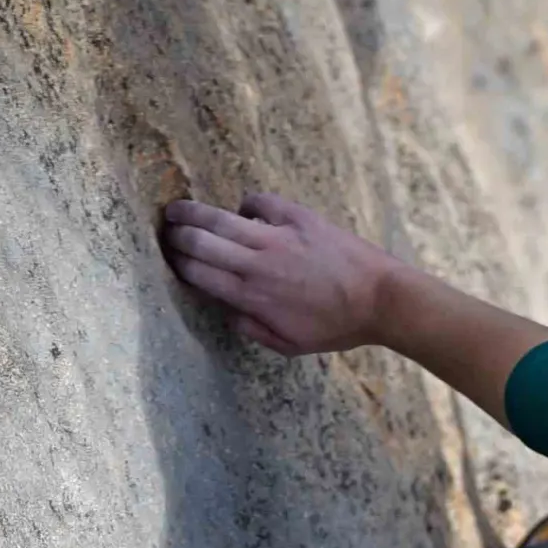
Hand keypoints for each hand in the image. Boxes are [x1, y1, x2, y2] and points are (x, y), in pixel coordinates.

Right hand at [158, 191, 392, 356]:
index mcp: (252, 296)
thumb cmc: (339, 326)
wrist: (382, 299)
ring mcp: (277, 237)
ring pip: (220, 218)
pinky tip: (246, 212)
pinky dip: (247, 205)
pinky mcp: (299, 217)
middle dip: (176, 235)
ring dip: (192, 213)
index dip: (178, 264)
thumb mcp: (292, 345)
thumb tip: (228, 311)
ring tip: (175, 210)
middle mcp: (257, 264)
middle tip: (166, 231)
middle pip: (199, 242)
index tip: (169, 258)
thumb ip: (253, 329)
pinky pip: (259, 202)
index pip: (198, 274)